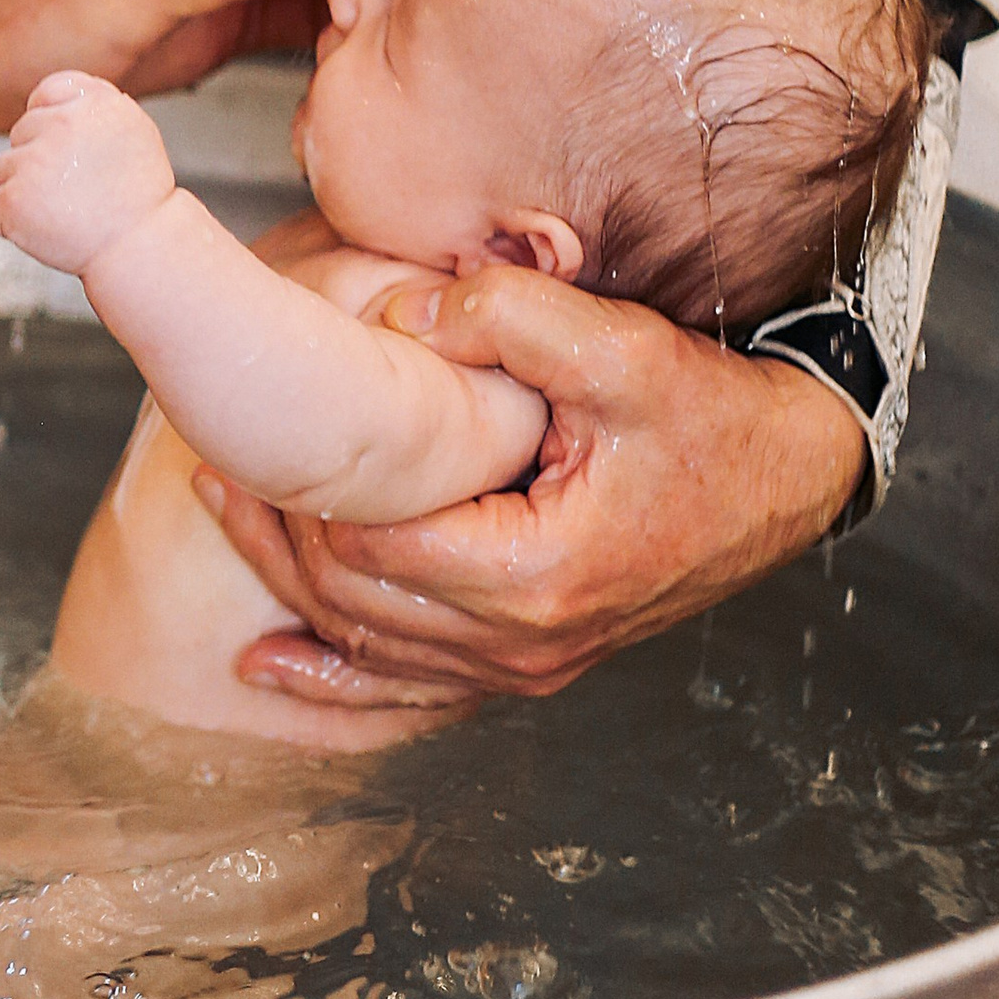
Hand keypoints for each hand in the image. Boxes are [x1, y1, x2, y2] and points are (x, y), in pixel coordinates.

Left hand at [0, 71, 173, 275]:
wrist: (139, 248)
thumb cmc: (139, 199)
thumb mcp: (133, 131)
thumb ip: (94, 106)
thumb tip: (57, 98)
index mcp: (92, 104)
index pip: (46, 92)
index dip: (48, 120)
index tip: (61, 145)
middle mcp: (61, 125)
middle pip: (22, 133)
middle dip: (38, 159)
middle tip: (73, 188)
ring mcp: (34, 162)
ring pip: (5, 168)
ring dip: (24, 190)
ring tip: (64, 209)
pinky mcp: (13, 199)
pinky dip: (10, 221)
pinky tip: (44, 227)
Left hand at [194, 267, 865, 707]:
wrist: (786, 478)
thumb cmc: (712, 418)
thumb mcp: (623, 350)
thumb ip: (512, 321)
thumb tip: (404, 313)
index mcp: (533, 573)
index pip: (372, 545)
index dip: (304, 495)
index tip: (253, 437)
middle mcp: (523, 641)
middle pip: (355, 603)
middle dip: (277, 539)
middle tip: (212, 469)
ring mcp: (527, 664)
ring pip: (373, 649)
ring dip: (291, 593)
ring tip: (226, 517)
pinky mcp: (531, 661)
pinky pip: (413, 685)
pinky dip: (336, 677)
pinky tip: (272, 665)